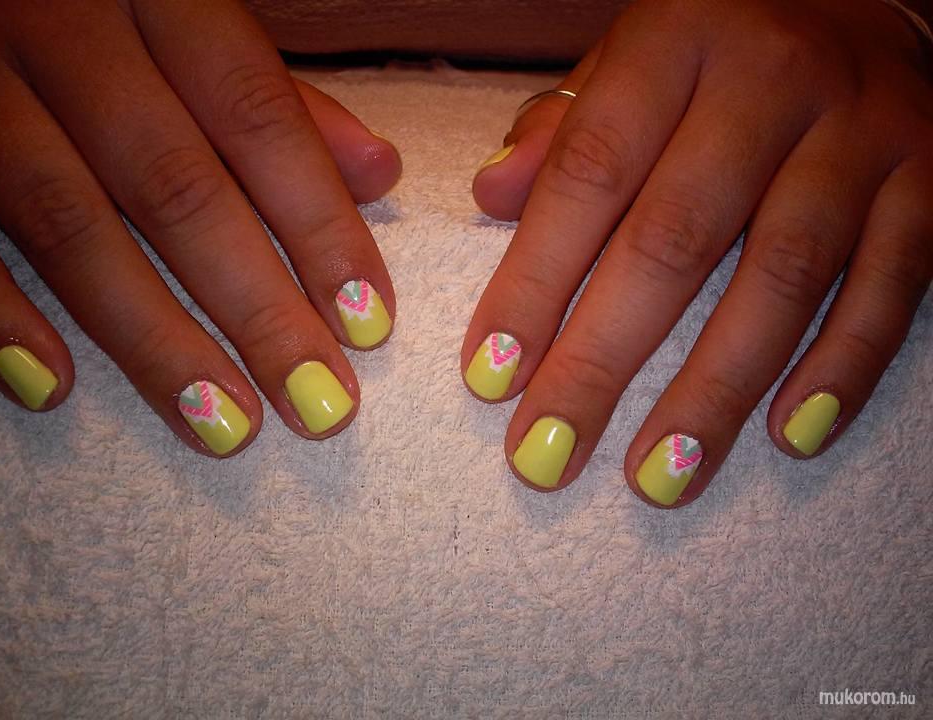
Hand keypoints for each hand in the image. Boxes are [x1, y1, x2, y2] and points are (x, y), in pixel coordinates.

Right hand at [0, 0, 400, 455]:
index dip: (320, 226)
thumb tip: (380, 170)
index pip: (259, 119)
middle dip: (257, 309)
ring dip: (151, 341)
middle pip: (177, 190)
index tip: (369, 326)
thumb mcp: (193, 20)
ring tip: (223, 427)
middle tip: (319, 402)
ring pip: (70, 225)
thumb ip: (281, 99)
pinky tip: (50, 388)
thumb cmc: (101, 4)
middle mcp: (65, 29)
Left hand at [465, 0, 932, 505]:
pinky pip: (892, 289)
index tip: (490, 378)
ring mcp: (862, 133)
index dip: (533, 284)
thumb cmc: (719, 48)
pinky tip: (789, 437)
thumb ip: (563, 129)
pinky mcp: (931, 182)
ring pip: (783, 280)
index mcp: (677, 40)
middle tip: (547, 454)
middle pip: (674, 243)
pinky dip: (843, 370)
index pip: (587, 175)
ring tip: (658, 478)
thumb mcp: (630, 57)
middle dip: (601, 363)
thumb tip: (492, 194)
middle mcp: (772, 81)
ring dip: (714, 393)